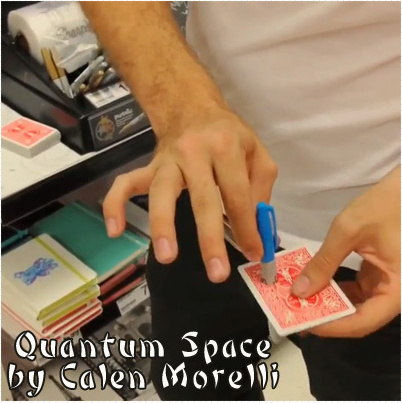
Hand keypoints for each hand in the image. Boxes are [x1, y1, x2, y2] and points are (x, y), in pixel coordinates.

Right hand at [103, 106, 277, 282]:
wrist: (191, 109)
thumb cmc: (228, 134)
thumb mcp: (256, 152)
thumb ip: (261, 188)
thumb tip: (255, 226)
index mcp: (226, 147)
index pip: (238, 195)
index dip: (246, 227)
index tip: (253, 254)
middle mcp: (194, 153)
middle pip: (202, 199)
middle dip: (210, 239)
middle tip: (217, 273)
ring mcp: (167, 161)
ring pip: (160, 193)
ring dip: (162, 225)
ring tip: (166, 256)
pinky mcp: (148, 167)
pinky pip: (125, 184)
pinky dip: (115, 205)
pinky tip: (115, 230)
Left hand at [292, 166, 400, 336]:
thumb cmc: (383, 206)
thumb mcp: (348, 231)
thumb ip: (323, 263)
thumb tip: (299, 291)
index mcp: (397, 289)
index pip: (364, 321)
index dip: (332, 326)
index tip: (304, 323)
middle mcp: (395, 293)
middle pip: (360, 317)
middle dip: (327, 316)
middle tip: (296, 312)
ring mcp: (387, 284)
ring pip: (356, 306)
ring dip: (328, 303)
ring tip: (301, 300)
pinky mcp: (378, 275)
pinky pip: (357, 291)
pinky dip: (336, 289)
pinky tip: (316, 284)